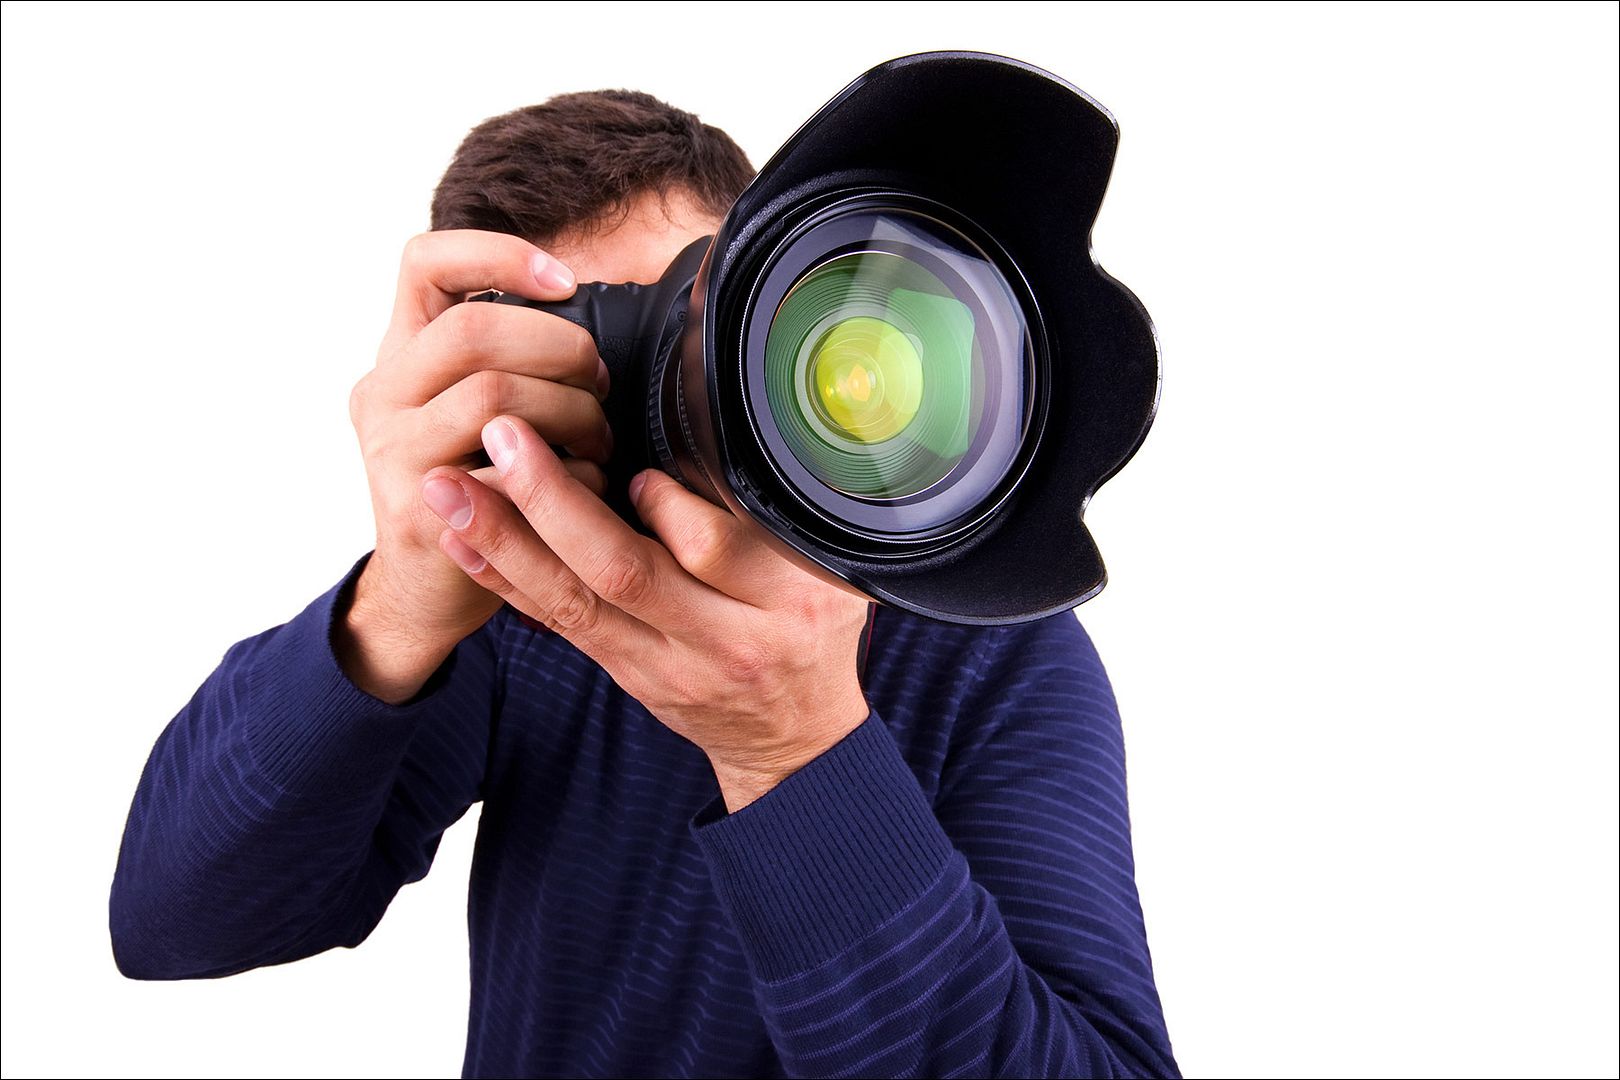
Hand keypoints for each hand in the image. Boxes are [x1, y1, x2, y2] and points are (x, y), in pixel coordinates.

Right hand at [339, 231, 614, 702]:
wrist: (428, 589)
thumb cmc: (477, 485)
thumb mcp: (473, 407)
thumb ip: (510, 357)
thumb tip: (594, 308)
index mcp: (400, 356)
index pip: (423, 264)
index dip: (498, 254)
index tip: (566, 281)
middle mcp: (383, 395)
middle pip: (471, 330)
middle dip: (558, 347)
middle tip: (599, 379)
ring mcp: (393, 453)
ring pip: (494, 396)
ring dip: (571, 411)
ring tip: (598, 437)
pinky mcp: (422, 509)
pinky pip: (512, 473)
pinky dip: (569, 475)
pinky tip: (586, 486)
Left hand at [422, 414, 873, 810]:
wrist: (793, 740)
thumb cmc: (813, 640)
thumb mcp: (833, 580)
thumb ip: (772, 526)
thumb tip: (694, 457)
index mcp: (781, 608)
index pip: (715, 551)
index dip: (669, 505)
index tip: (637, 466)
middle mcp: (714, 641)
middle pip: (623, 574)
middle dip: (554, 503)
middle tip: (505, 437)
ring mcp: (659, 663)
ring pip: (572, 601)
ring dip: (506, 539)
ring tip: (451, 486)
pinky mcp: (621, 669)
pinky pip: (556, 623)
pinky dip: (505, 577)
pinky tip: (460, 538)